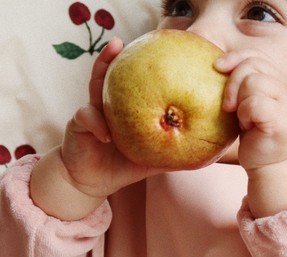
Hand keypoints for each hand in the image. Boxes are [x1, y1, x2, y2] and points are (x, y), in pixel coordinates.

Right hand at [60, 37, 161, 199]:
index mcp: (125, 110)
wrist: (94, 182)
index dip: (141, 69)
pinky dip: (97, 125)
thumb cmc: (124, 167)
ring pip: (95, 87)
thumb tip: (204, 151)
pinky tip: (106, 134)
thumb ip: (172, 151)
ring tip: (113, 51)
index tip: (156, 51)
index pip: (133, 86)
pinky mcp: (79, 126)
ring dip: (102, 70)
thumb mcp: (151, 157)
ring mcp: (92, 112)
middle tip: (123, 41)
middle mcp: (108, 105)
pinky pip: (88, 119)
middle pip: (111, 77)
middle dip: (116, 57)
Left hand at [215, 50, 286, 217]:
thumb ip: (243, 87)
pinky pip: (254, 103)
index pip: (256, 56)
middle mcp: (286, 88)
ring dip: (240, 102)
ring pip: (253, 82)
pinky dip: (245, 114)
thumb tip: (216, 66)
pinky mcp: (281, 119)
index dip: (235, 58)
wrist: (272, 168)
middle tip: (228, 107)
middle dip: (232, 83)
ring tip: (244, 120)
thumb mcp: (249, 107)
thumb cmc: (257, 138)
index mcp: (279, 82)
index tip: (217, 68)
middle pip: (251, 65)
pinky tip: (248, 127)